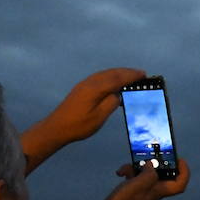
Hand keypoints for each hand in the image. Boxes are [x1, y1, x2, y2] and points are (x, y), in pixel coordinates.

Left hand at [23, 68, 145, 172]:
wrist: (56, 127)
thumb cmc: (78, 125)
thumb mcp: (99, 117)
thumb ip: (111, 103)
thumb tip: (117, 94)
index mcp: (95, 89)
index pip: (117, 79)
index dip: (131, 76)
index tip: (143, 75)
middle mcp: (90, 82)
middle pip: (112, 73)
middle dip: (127, 72)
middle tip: (141, 74)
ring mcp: (84, 84)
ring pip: (105, 74)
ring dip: (119, 73)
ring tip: (130, 76)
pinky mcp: (81, 88)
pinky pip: (100, 77)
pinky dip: (111, 77)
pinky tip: (114, 82)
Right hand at [97, 159, 191, 199]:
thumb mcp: (138, 185)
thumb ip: (148, 173)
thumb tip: (151, 165)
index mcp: (160, 190)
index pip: (180, 183)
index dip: (184, 171)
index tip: (178, 160)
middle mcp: (154, 190)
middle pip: (163, 173)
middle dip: (156, 162)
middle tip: (149, 156)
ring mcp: (143, 189)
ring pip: (147, 172)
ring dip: (137, 166)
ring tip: (126, 168)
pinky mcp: (133, 189)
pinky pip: (135, 176)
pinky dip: (128, 171)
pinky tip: (120, 173)